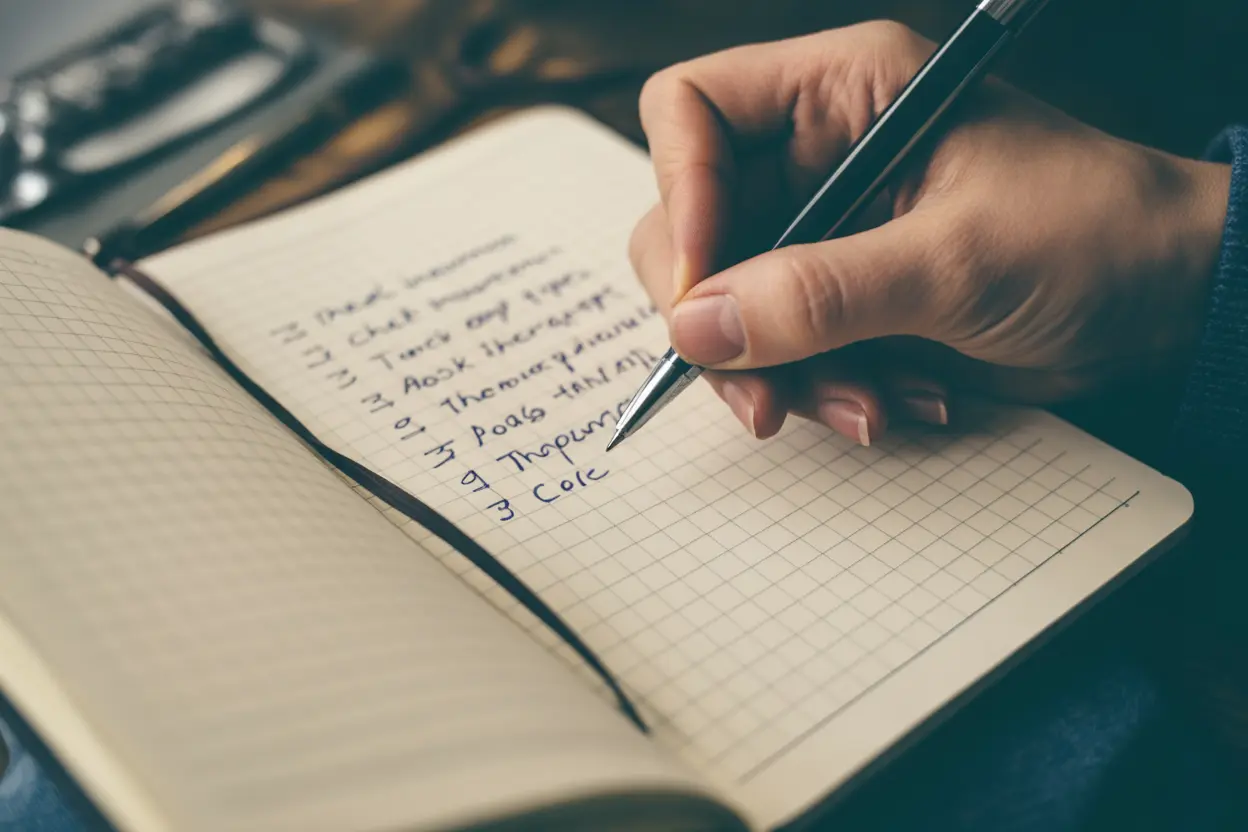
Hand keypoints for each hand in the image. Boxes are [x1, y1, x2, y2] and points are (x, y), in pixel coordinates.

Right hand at [628, 21, 1230, 444]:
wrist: (1164, 306)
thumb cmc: (1093, 236)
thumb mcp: (957, 261)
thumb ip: (820, 293)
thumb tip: (695, 327)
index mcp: (840, 94)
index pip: (691, 111)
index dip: (680, 194)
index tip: (703, 289)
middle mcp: (814, 157)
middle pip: (689, 225)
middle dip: (720, 319)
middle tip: (761, 393)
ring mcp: (822, 235)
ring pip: (725, 306)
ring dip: (777, 375)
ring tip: (865, 407)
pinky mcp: (839, 301)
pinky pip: (776, 352)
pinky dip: (817, 391)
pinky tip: (890, 404)